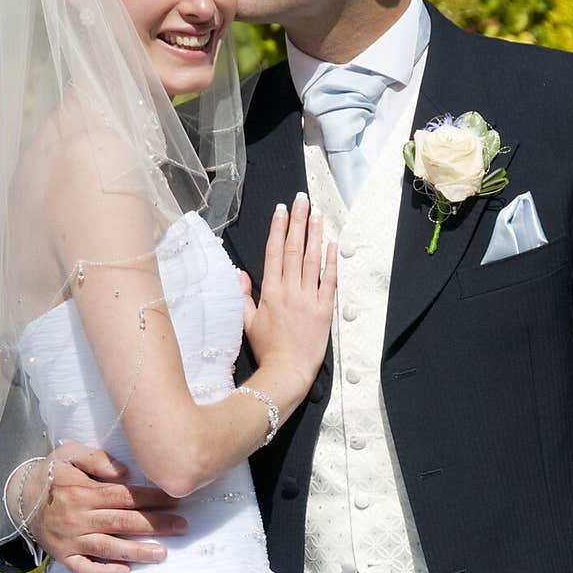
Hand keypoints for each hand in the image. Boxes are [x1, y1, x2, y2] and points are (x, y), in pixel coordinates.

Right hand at [23, 443, 186, 572]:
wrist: (17, 497)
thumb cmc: (51, 474)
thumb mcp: (69, 454)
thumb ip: (96, 459)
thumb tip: (125, 471)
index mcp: (83, 491)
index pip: (124, 496)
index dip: (152, 498)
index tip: (175, 500)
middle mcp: (78, 517)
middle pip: (123, 522)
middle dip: (156, 525)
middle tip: (182, 526)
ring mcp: (70, 539)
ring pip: (108, 547)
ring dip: (137, 551)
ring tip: (162, 553)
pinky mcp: (62, 556)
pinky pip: (84, 569)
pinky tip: (125, 572)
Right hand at [241, 193, 336, 403]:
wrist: (288, 372)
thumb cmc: (267, 349)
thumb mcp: (246, 322)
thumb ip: (243, 296)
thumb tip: (240, 273)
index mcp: (270, 291)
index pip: (275, 252)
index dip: (278, 228)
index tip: (282, 209)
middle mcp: (290, 290)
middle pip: (295, 248)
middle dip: (298, 221)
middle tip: (302, 199)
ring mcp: (309, 298)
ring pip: (313, 259)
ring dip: (315, 233)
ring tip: (318, 213)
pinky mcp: (325, 309)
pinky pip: (330, 280)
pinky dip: (331, 261)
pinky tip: (332, 243)